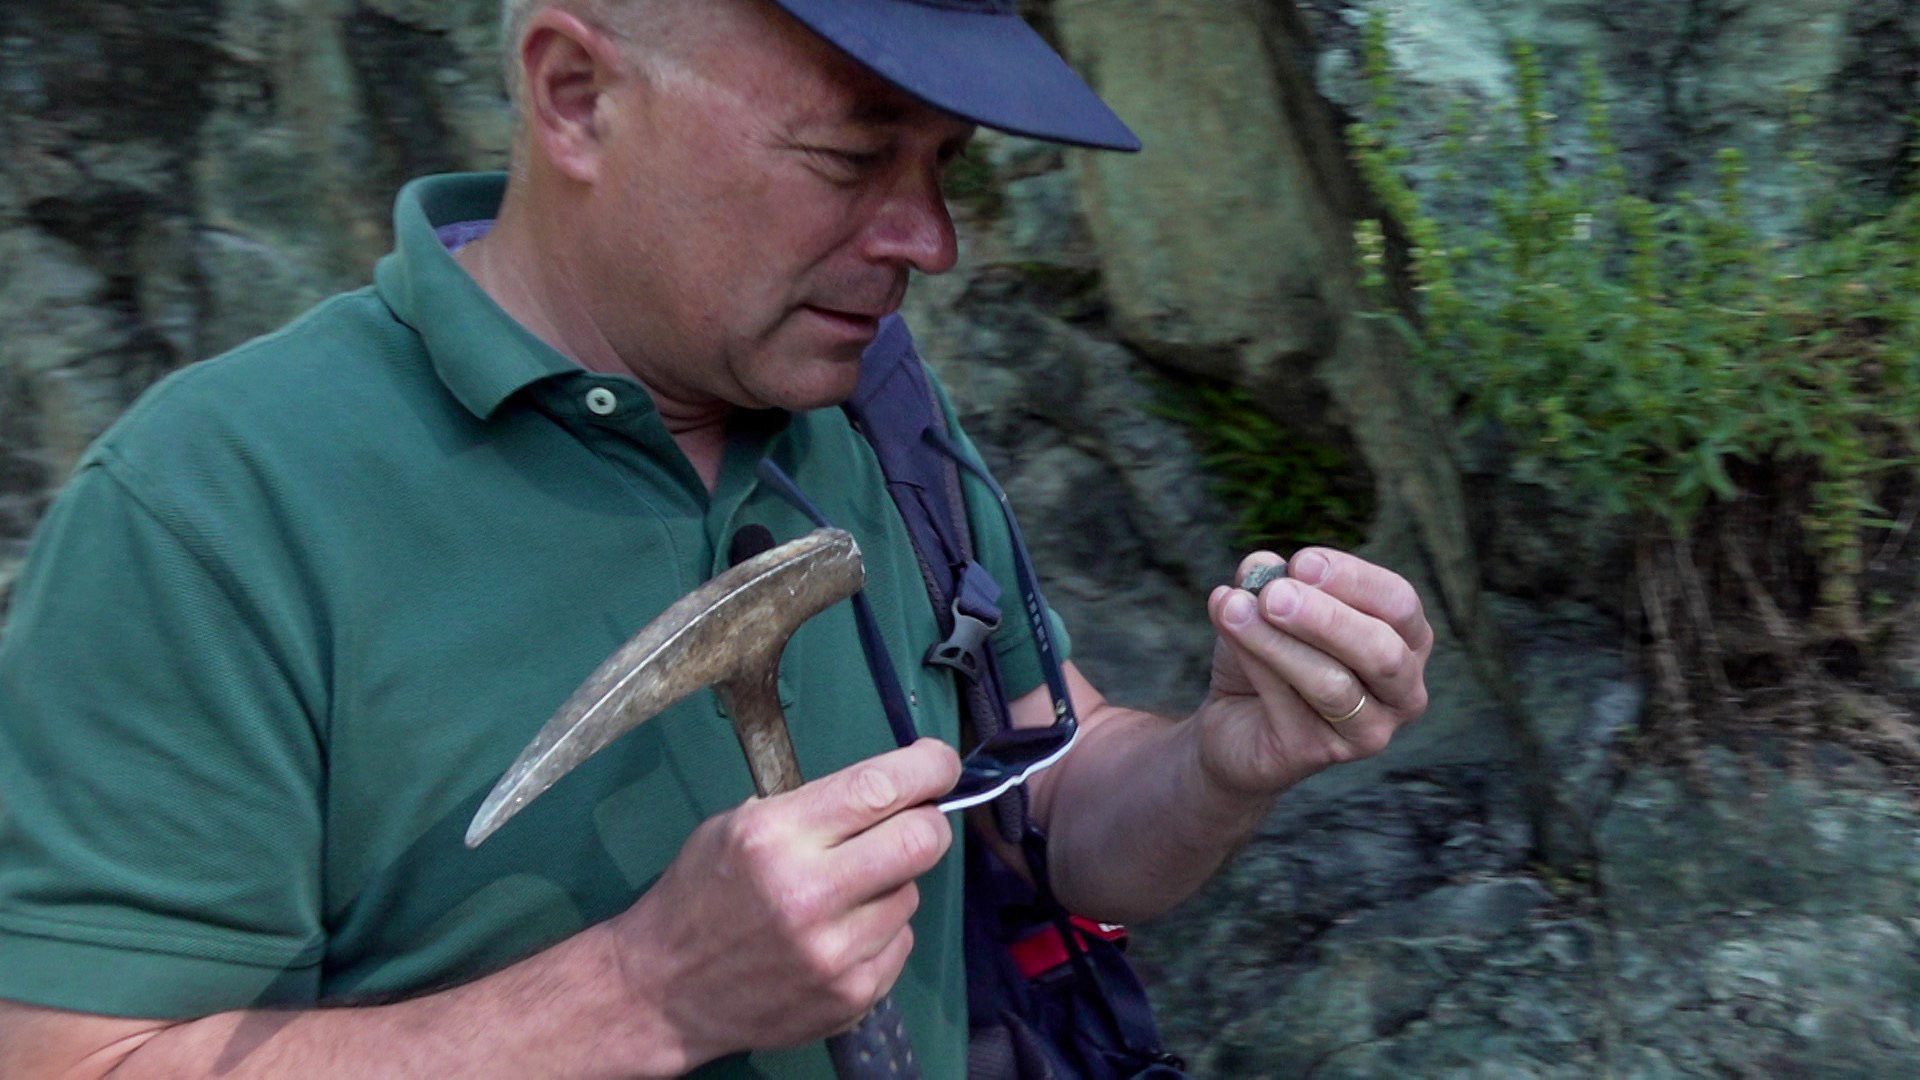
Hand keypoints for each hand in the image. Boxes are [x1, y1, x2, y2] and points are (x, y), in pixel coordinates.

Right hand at [604, 738, 959, 1070]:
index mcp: (776, 837)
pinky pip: (900, 942)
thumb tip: (896, 789)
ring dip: (891, 885)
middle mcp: (809, 894)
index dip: (929, 767)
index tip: (940, 763)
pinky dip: (880, 932)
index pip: (879, 788)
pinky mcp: (851, 995)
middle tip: (916, 821)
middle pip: (923, 840)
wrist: (663, 990)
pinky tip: (837, 935)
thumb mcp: (737, 825)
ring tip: (843, 895)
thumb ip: (813, 807)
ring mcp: (835, 952)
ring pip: (912, 893)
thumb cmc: (700, 895)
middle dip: (930, 822)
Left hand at [1195, 547, 1431, 795]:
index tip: (1302, 562)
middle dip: (1325, 617)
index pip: (1398, 604)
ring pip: (1332, 684)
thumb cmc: (1270, 655)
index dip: (1353, 579)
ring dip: (1277, 640)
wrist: (1233, 721)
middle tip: (1274, 594)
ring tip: (1233, 608)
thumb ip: (1270, 582)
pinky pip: (1289, 704)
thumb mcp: (1269, 606)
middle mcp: (1403, 691)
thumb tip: (1260, 565)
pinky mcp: (1321, 753)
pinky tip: (1227, 629)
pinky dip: (1256, 663)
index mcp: (1406, 641)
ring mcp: (1368, 730)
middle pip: (1380, 651)